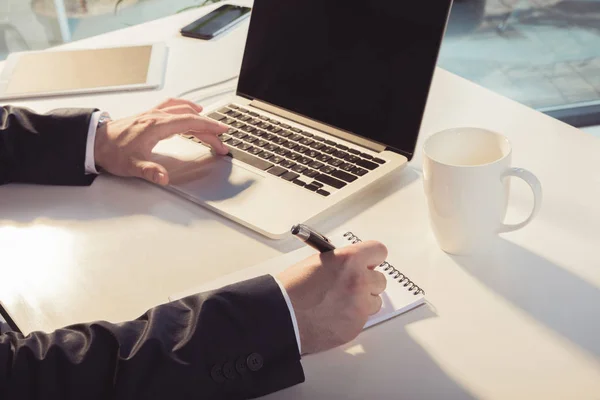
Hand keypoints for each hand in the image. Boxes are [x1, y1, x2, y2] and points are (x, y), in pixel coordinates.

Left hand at [94, 98, 228, 185]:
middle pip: (190, 117)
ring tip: (211, 125)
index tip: (223, 131)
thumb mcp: (132, 166)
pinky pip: (173, 106)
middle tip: (221, 141)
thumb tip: (163, 178)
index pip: (190, 122)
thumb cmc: (112, 152)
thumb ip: (149, 172)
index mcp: (157, 126)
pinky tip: (190, 110)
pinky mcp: (149, 115)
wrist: (95, 142)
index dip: (209, 127)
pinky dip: (186, 108)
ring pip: (183, 110)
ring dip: (199, 117)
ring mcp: (153, 114)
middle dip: (209, 128)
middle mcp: (156, 116)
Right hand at [277, 241, 387, 353]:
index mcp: (349, 260)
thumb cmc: (292, 288)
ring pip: (374, 302)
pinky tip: (333, 315)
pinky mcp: (356, 326)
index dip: (372, 257)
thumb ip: (342, 262)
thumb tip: (353, 265)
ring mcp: (359, 306)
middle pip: (380, 279)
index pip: (378, 251)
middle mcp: (359, 282)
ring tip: (339, 302)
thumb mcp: (318, 262)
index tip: (368, 261)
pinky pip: (362, 319)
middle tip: (350, 284)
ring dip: (362, 301)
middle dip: (367, 281)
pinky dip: (352, 317)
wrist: (282, 315)